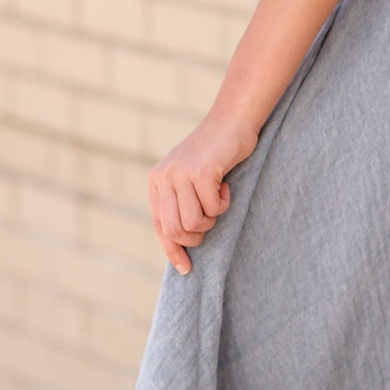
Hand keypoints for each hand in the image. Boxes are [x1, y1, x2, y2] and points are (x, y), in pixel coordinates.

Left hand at [147, 109, 259, 275]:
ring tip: (218, 199)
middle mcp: (163, 178)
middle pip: (175, 230)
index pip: (160, 226)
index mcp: (156, 181)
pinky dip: (224, 203)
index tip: (186, 268)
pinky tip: (225, 185)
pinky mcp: (201, 172)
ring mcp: (180, 174)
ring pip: (193, 223)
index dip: (172, 250)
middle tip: (210, 220)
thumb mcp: (189, 178)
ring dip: (212, 218)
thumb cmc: (216, 153)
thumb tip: (181, 242)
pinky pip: (213, 208)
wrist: (232, 121)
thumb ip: (180, 202)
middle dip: (196, 236)